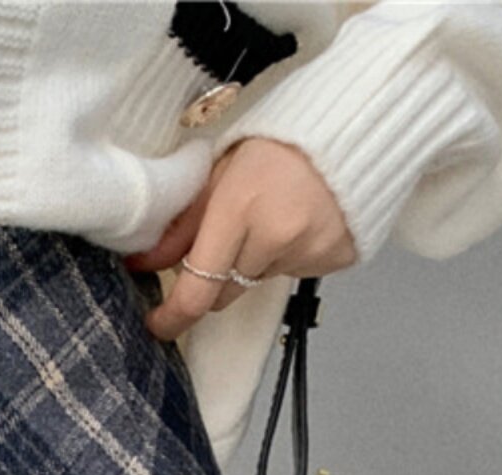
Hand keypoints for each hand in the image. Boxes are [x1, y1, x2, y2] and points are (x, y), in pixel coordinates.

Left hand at [122, 136, 358, 342]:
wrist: (355, 124)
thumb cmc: (281, 139)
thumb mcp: (221, 171)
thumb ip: (184, 223)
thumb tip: (146, 263)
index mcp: (240, 209)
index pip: (198, 289)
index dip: (172, 317)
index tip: (158, 323)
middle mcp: (276, 237)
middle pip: (224, 293)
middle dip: (213, 279)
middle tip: (225, 239)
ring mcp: (309, 252)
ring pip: (257, 282)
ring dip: (252, 261)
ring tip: (272, 214)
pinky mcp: (334, 259)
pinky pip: (292, 273)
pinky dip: (286, 256)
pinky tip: (298, 220)